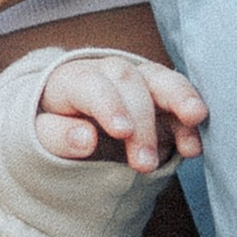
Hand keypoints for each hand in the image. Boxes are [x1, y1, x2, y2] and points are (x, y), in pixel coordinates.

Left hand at [34, 50, 207, 174]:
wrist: (69, 125)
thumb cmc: (53, 130)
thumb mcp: (42, 136)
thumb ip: (57, 136)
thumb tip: (85, 139)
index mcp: (71, 79)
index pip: (90, 84)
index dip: (108, 105)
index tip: (121, 132)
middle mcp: (107, 73)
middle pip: (129, 81)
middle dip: (141, 121)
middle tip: (143, 163)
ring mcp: (138, 82)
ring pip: (161, 78)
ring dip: (180, 100)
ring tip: (194, 122)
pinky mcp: (161, 99)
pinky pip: (180, 102)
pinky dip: (189, 124)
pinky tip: (193, 147)